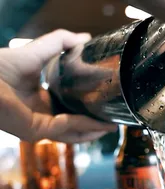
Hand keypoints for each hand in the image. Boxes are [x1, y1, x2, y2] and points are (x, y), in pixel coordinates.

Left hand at [0, 29, 115, 142]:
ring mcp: (40, 126)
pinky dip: (83, 125)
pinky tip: (97, 123)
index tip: (104, 108)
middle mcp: (43, 117)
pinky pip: (66, 128)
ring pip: (72, 134)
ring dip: (93, 132)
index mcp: (42, 102)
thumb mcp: (39, 51)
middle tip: (112, 124)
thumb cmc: (2, 65)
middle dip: (94, 127)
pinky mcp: (37, 130)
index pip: (69, 112)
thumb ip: (61, 43)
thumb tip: (85, 38)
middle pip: (73, 128)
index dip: (87, 112)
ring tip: (111, 128)